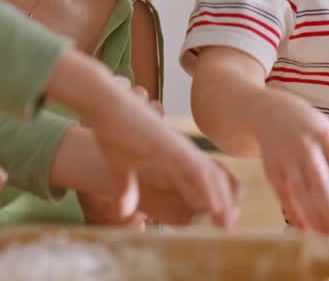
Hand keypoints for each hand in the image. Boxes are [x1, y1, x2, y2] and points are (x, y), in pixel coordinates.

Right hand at [66, 57, 240, 227]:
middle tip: (226, 226)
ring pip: (210, 176)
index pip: (201, 178)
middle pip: (213, 177)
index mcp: (173, 155)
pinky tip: (214, 208)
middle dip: (222, 202)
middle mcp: (182, 151)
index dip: (210, 199)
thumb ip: (125, 187)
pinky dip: (207, 191)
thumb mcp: (118, 166)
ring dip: (220, 200)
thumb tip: (125, 212)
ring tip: (225, 223)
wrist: (103, 102)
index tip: (216, 221)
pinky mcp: (171, 147)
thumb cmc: (110, 130)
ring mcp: (178, 148)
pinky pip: (197, 172)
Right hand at [252, 90, 328, 235]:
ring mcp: (286, 156)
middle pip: (320, 184)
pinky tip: (304, 227)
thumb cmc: (310, 132)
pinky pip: (283, 194)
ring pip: (300, 192)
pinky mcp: (271, 167)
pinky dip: (293, 212)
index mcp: (327, 138)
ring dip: (314, 216)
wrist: (272, 113)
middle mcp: (305, 146)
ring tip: (326, 234)